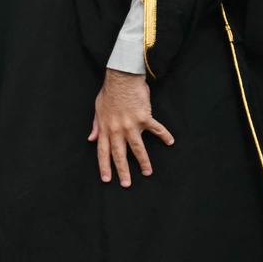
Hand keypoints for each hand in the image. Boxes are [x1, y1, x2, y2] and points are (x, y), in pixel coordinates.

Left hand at [88, 70, 173, 186]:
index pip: (103, 151)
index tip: (107, 179)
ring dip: (143, 161)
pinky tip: (170, 142)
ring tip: (148, 172)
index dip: (104, 166)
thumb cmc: (109, 92)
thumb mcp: (98, 108)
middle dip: (123, 171)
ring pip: (138, 148)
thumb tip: (91, 139)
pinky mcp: (144, 117)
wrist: (122, 77)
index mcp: (105, 128)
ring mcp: (131, 124)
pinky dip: (164, 135)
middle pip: (120, 154)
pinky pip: (156, 129)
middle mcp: (117, 129)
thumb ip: (96, 125)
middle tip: (126, 184)